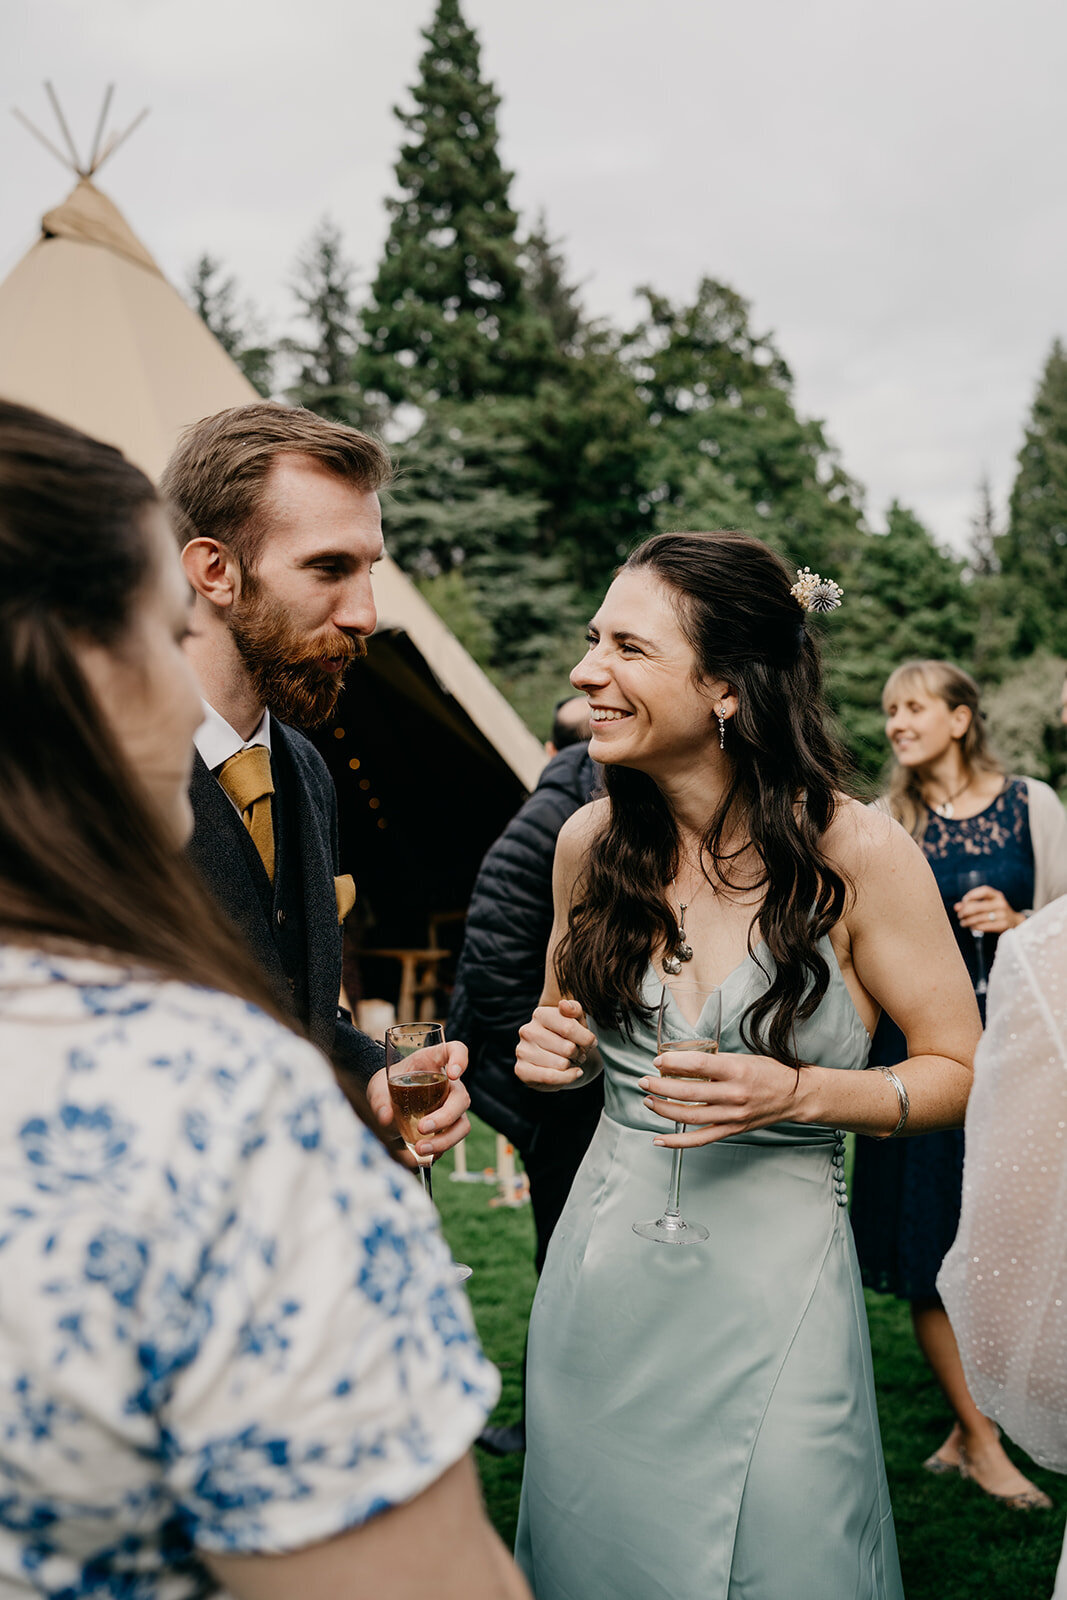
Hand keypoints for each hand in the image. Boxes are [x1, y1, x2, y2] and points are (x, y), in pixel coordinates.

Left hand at [366, 1041, 470, 1164]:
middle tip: (423, 1127)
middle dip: (445, 1116)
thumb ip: (379, 1100)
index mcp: (433, 1062)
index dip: (460, 1059)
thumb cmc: (385, 1084)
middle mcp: (448, 1084)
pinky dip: (438, 1151)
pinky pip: (451, 1140)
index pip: (457, 1050)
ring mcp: (450, 1107)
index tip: (452, 1074)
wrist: (383, 1100)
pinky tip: (421, 1157)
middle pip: (461, 1097)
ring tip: (420, 1150)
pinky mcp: (447, 1127)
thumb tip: (385, 1119)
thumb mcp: (378, 1087)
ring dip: (445, 1140)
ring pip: (462, 1124)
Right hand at [515, 998, 596, 1089]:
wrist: (560, 1059)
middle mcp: (527, 1031)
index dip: (586, 1039)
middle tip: (578, 1053)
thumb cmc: (570, 1036)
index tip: (590, 1042)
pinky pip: (550, 1078)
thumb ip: (574, 1009)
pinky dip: (566, 1078)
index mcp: (540, 1014)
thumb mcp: (578, 1019)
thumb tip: (563, 1004)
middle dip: (579, 1054)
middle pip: (567, 1048)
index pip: (569, 1028)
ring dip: (572, 1066)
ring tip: (570, 1061)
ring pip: (561, 1064)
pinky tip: (572, 1073)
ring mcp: (522, 1051)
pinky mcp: (521, 1070)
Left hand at [638, 1048, 800, 1145]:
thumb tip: (681, 1061)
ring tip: (649, 1101)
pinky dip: (677, 1141)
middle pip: (689, 1093)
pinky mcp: (733, 1130)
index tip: (657, 1060)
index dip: (673, 1063)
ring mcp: (733, 1115)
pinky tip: (659, 1139)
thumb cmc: (768, 1072)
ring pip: (691, 1116)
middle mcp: (734, 1094)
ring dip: (664, 1110)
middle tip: (644, 1081)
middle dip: (660, 1087)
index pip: (697, 1065)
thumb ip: (714, 1061)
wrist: (795, 1096)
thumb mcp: (742, 1058)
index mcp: (736, 1070)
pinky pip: (700, 1139)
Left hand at [953, 885, 1021, 933]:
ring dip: (967, 921)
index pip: (984, 890)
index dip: (971, 895)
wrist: (1014, 922)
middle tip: (959, 915)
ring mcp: (1003, 915)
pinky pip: (984, 926)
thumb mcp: (986, 904)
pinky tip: (971, 927)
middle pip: (978, 906)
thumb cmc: (995, 911)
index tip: (964, 901)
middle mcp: (1001, 904)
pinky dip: (975, 927)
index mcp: (997, 895)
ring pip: (979, 918)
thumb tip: (956, 907)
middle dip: (965, 911)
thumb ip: (971, 904)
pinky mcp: (1003, 925)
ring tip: (963, 923)